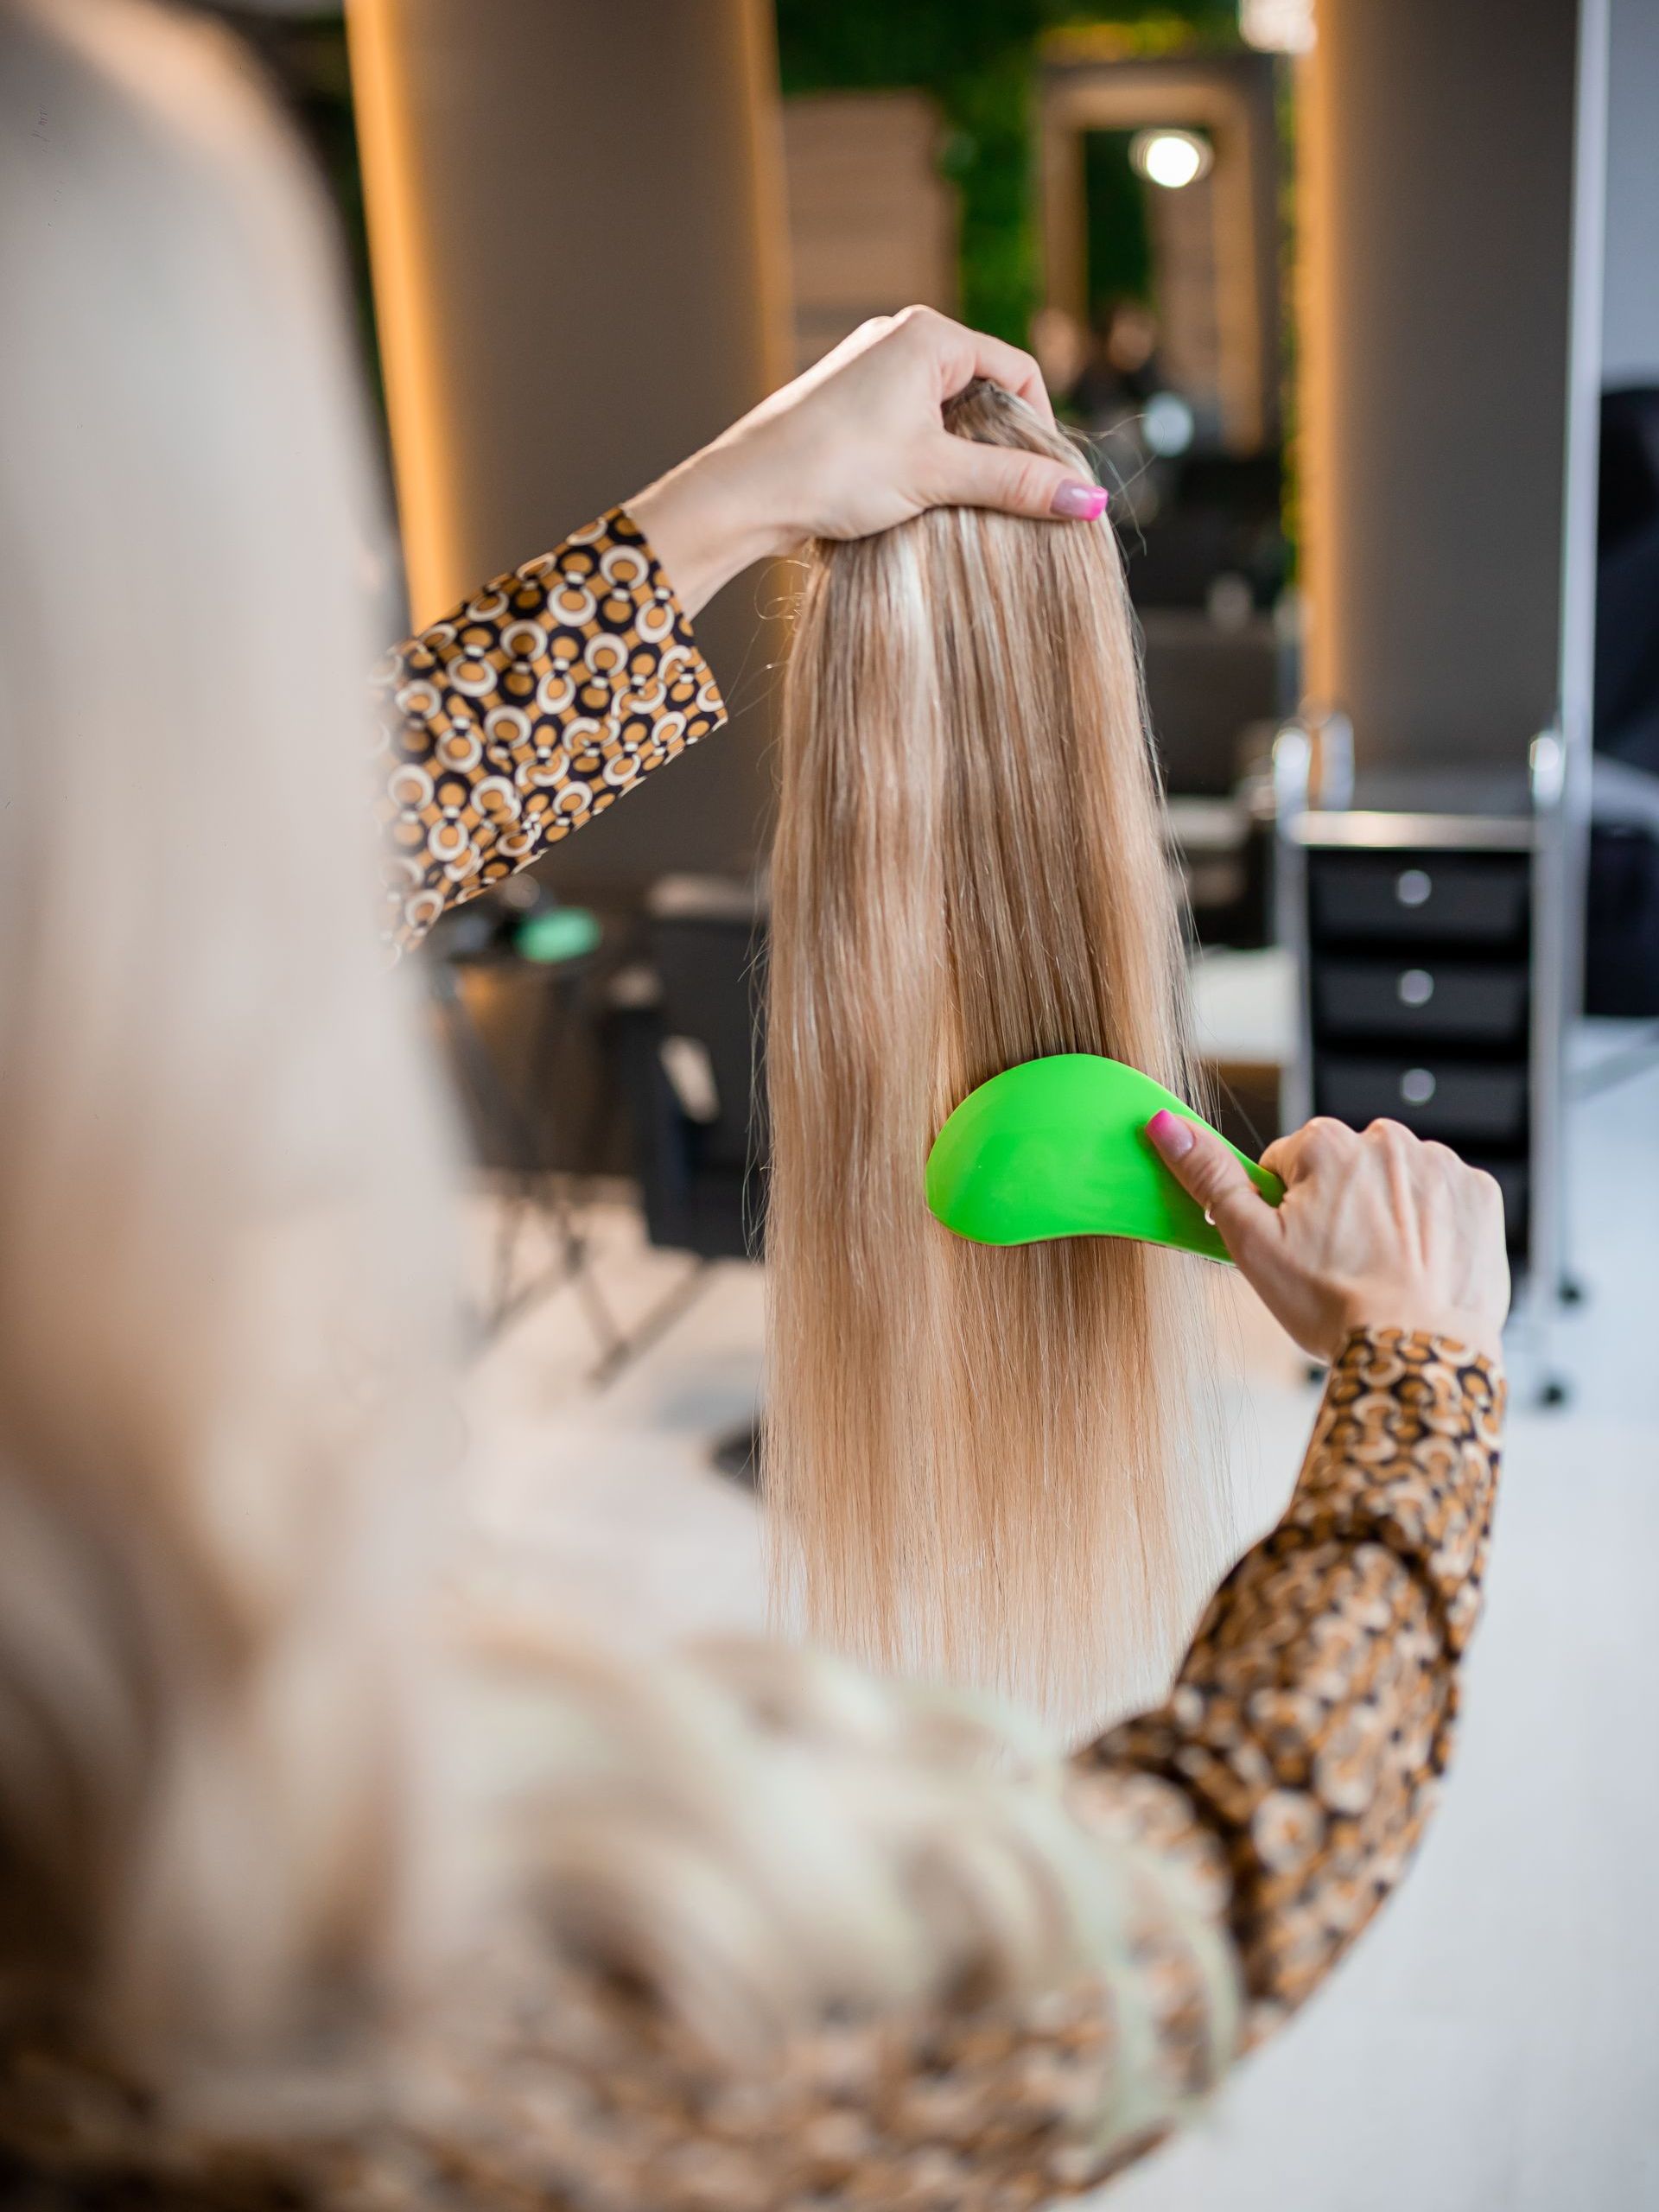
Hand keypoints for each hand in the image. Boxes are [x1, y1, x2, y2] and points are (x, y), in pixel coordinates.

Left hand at [626, 306, 1106, 616]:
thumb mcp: (937, 477)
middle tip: (1003, 502)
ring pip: (945, 413)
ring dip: (960, 459)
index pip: (1018, 372)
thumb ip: (1016, 485)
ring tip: (956, 504)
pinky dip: (924, 460)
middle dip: (998, 446)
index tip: (1043, 485)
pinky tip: (915, 499)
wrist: (743, 493)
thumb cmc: (834, 470)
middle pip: (983, 391)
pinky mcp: (848, 403)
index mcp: (930, 334)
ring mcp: (870, 369)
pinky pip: (909, 425)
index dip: (1040, 430)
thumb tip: (1088, 501)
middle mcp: (900, 338)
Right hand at [1146, 1111, 1509, 1364]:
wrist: (1419, 1353)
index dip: (1284, 1212)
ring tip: (1381, 1272)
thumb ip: (1209, 1176)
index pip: (1286, 1165)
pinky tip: (1420, 1267)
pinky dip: (1432, 1227)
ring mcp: (1441, 1167)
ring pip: (1393, 1183)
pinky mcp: (1481, 1196)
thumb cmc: (1333, 1305)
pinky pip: (1444, 1200)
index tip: (1299, 1250)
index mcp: (1327, 1144)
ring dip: (1385, 1215)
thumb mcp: (1252, 1245)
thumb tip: (1165, 1123)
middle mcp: (1388, 1139)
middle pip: (1343, 1169)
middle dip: (1337, 1208)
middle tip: (1338, 1267)